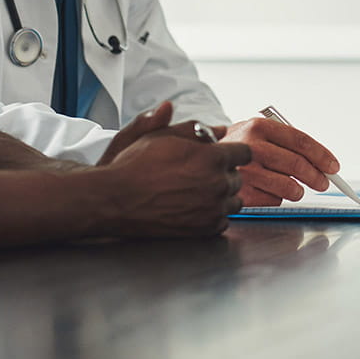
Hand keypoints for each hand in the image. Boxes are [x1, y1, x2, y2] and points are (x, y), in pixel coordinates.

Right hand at [100, 102, 252, 237]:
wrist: (114, 200)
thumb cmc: (136, 166)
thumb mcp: (163, 136)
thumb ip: (195, 130)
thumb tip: (219, 130)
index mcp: (213, 158)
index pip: (244, 152)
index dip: (231, 152)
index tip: (221, 155)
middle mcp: (218, 184)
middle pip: (238, 177)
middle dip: (223, 173)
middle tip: (200, 173)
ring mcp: (213, 208)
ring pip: (234, 200)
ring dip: (221, 195)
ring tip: (197, 191)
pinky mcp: (204, 228)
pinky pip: (223, 220)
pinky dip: (213, 214)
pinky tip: (195, 207)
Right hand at [220, 116, 340, 206]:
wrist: (197, 159)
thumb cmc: (235, 146)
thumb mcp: (255, 132)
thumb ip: (284, 142)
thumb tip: (323, 163)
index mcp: (260, 127)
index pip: (301, 141)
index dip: (322, 155)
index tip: (333, 166)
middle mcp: (251, 147)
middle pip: (298, 165)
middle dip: (317, 177)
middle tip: (323, 183)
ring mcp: (244, 172)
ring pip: (289, 187)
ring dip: (298, 191)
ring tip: (295, 189)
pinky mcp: (240, 193)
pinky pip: (273, 200)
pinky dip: (277, 198)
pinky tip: (268, 191)